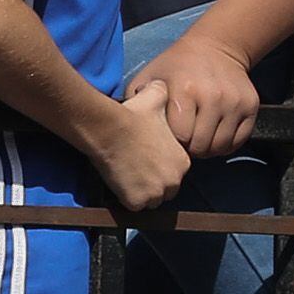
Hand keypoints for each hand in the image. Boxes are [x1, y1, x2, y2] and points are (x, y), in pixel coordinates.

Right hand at [87, 96, 189, 213]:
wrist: (111, 128)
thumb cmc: (132, 114)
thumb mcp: (155, 97)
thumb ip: (164, 93)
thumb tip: (163, 85)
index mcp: (183, 161)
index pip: (174, 174)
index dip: (159, 169)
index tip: (145, 161)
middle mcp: (174, 180)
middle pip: (165, 191)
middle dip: (152, 185)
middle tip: (135, 171)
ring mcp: (156, 193)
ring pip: (150, 201)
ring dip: (140, 194)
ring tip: (126, 178)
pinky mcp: (137, 202)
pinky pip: (133, 207)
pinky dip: (125, 199)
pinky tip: (118, 184)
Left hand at [129, 36, 258, 161]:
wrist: (216, 46)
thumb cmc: (175, 66)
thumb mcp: (151, 77)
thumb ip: (137, 102)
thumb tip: (124, 127)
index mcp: (185, 91)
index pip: (180, 137)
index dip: (172, 143)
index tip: (168, 137)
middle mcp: (213, 97)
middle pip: (201, 146)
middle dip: (190, 149)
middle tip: (184, 141)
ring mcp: (235, 102)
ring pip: (220, 147)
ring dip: (207, 149)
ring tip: (198, 138)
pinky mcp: (251, 106)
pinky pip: (238, 141)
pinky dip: (225, 144)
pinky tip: (213, 135)